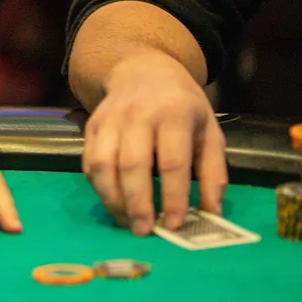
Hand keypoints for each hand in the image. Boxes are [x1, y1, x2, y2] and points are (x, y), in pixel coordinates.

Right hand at [81, 46, 226, 234]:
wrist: (143, 70)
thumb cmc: (182, 107)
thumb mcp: (209, 132)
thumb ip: (213, 173)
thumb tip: (212, 214)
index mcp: (174, 114)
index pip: (171, 161)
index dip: (173, 196)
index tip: (175, 223)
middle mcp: (138, 114)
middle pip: (132, 164)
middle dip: (137, 202)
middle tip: (144, 231)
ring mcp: (110, 119)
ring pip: (103, 164)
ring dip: (112, 198)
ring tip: (126, 221)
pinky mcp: (91, 125)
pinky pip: (88, 160)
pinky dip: (98, 186)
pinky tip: (113, 201)